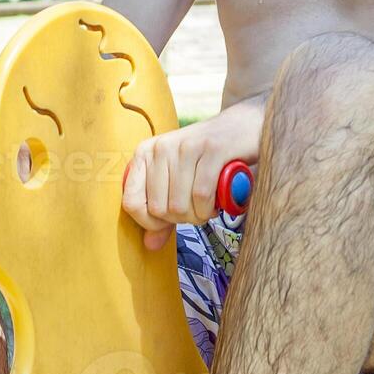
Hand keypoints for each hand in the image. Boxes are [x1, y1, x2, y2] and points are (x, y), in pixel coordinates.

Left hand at [122, 109, 260, 249]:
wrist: (242, 127)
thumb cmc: (206, 159)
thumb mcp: (178, 182)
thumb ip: (163, 214)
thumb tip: (149, 245)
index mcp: (144, 154)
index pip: (131, 202)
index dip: (150, 222)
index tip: (169, 221)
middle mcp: (160, 148)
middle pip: (160, 209)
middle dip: (181, 219)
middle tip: (196, 209)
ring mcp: (185, 147)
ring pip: (181, 205)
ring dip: (198, 215)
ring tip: (207, 205)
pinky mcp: (212, 149)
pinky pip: (202, 194)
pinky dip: (209, 208)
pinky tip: (215, 204)